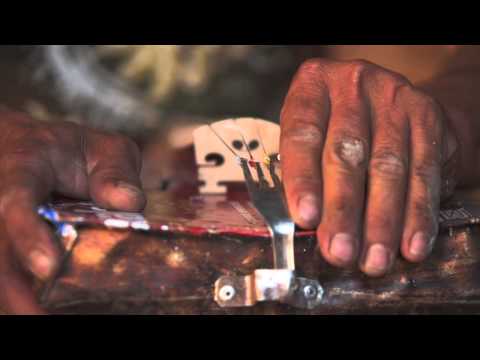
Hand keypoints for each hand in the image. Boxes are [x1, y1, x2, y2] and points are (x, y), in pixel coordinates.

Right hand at [0, 110, 144, 313]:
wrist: (36, 149)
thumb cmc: (74, 151)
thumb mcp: (105, 147)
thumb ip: (117, 170)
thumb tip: (130, 202)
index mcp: (23, 169)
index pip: (16, 202)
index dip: (28, 235)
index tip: (48, 267)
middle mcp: (1, 199)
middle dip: (14, 288)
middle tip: (40, 317)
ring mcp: (1, 223)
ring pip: (0, 266)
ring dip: (17, 297)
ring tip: (44, 318)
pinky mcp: (9, 243)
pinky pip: (10, 270)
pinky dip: (25, 293)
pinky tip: (47, 309)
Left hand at [280, 58, 458, 276]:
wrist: (388, 98)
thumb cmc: (336, 124)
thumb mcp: (311, 132)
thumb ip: (305, 170)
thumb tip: (308, 226)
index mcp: (313, 87)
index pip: (302, 134)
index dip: (302, 179)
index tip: (304, 217)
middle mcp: (353, 86)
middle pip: (348, 154)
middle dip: (343, 210)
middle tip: (340, 250)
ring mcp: (394, 100)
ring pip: (388, 168)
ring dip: (382, 221)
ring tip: (373, 258)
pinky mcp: (428, 118)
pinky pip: (424, 172)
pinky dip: (418, 214)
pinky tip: (410, 243)